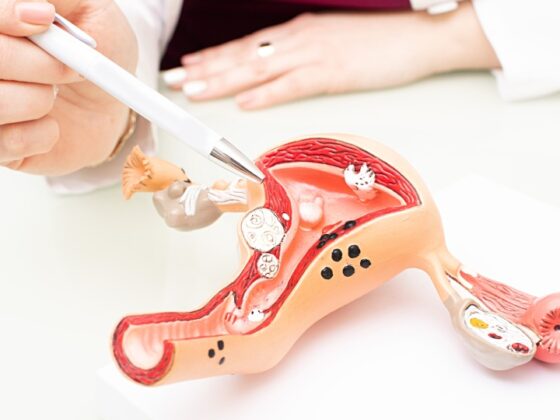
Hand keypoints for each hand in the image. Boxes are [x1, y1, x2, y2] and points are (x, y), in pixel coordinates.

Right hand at [0, 0, 137, 175]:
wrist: (116, 100)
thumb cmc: (101, 50)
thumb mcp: (91, 9)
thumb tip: (35, 3)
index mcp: (1, 27)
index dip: (7, 17)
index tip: (45, 19)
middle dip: (38, 64)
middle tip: (72, 69)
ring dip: (39, 100)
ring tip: (56, 95)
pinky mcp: (0, 145)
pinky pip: (7, 143)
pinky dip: (41, 135)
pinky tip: (52, 125)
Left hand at [169, 2, 498, 109]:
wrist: (418, 37)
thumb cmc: (377, 42)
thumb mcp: (332, 42)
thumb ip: (303, 54)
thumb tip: (277, 68)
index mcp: (298, 32)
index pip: (247, 45)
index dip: (214, 57)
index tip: (189, 65)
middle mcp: (299, 39)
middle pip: (243, 56)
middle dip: (205, 69)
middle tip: (175, 80)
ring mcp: (314, 55)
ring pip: (259, 69)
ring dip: (223, 81)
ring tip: (194, 90)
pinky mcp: (333, 73)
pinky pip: (293, 85)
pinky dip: (266, 94)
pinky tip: (245, 102)